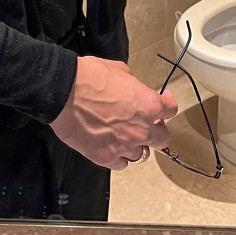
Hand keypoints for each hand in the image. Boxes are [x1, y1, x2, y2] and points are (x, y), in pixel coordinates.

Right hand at [49, 56, 178, 169]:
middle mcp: (141, 129)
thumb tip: (134, 91)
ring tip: (123, 136)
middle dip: (157, 132)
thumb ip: (134, 85)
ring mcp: (124, 146)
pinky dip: (118, 156)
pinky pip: (121, 164)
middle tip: (146, 125)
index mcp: (148, 105)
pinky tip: (111, 146)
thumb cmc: (89, 78)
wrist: (64, 92)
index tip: (163, 104)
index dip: (167, 106)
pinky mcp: (106, 158)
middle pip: (162, 140)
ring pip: (140, 154)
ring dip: (135, 145)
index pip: (171, 110)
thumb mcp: (120, 70)